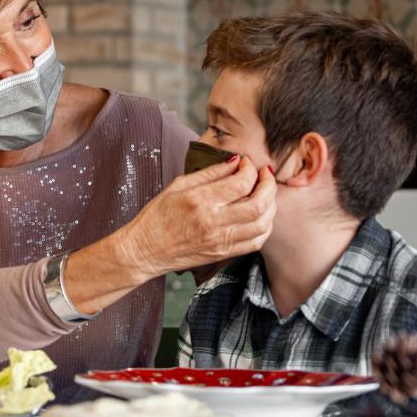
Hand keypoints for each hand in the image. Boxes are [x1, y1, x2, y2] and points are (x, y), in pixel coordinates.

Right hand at [118, 156, 276, 281]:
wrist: (145, 249)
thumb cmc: (157, 216)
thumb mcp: (177, 186)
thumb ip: (209, 174)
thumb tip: (235, 162)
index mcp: (200, 201)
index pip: (241, 183)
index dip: (251, 169)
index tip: (247, 163)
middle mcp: (214, 222)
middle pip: (259, 203)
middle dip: (268, 185)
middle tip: (264, 174)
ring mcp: (221, 241)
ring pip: (263, 224)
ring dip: (271, 205)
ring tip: (264, 193)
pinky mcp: (224, 254)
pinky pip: (256, 242)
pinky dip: (265, 227)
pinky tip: (260, 216)